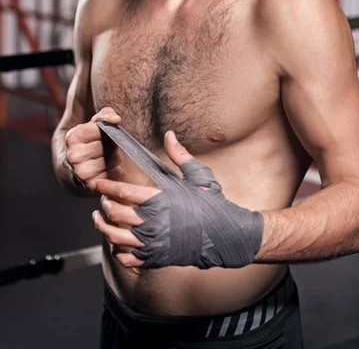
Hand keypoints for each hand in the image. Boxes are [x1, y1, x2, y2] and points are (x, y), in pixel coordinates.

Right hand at [64, 107, 122, 190]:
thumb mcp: (92, 124)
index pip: (102, 129)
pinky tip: (106, 168)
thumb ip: (105, 115)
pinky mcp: (91, 186)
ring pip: (114, 159)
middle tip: (105, 146)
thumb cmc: (86, 141)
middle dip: (111, 143)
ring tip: (105, 156)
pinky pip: (114, 173)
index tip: (103, 133)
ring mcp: (81, 173)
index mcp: (72, 137)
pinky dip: (114, 170)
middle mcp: (74, 156)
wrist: (70, 170)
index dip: (107, 130)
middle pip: (109, 144)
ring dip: (115, 156)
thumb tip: (116, 119)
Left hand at [92, 131, 263, 268]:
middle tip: (103, 199)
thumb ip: (179, 155)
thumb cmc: (212, 203)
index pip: (124, 192)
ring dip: (103, 227)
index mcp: (161, 199)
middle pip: (115, 214)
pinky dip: (117, 252)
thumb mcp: (198, 176)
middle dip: (105, 205)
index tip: (98, 183)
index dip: (107, 187)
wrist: (225, 235)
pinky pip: (127, 259)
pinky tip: (115, 243)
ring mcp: (153, 243)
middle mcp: (153, 222)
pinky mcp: (156, 259)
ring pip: (116, 238)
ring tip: (100, 219)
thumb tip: (169, 134)